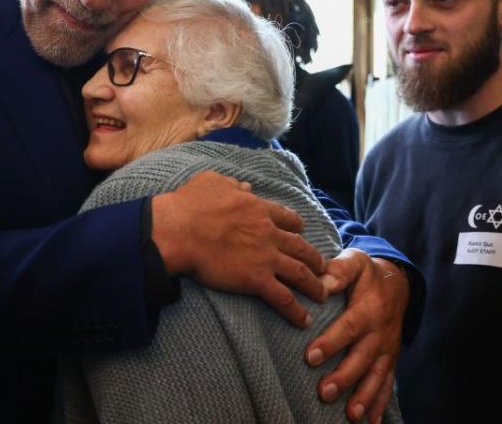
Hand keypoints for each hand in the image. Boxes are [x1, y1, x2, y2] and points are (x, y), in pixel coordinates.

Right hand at [151, 170, 326, 326]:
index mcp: (258, 209)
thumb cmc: (189, 205)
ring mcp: (265, 257)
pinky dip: (296, 310)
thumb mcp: (213, 182)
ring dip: (314, 285)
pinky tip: (304, 320)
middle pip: (301, 246)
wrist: (179, 231)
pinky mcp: (256, 279)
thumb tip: (246, 187)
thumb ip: (234, 184)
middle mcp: (268, 232)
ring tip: (322, 294)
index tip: (301, 234)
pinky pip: (283, 297)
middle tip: (321, 267)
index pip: (288, 218)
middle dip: (314, 258)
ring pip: (300, 272)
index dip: (297, 227)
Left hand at [305, 249, 408, 422]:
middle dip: (345, 377)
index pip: (349, 327)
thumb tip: (320, 282)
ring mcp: (388, 348)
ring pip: (377, 375)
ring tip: (351, 415)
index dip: (331, 342)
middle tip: (324, 392)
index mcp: (369, 308)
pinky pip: (388, 382)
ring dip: (364, 396)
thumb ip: (338, 270)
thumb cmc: (367, 274)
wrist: (398, 282)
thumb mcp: (355, 262)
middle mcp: (381, 332)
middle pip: (363, 357)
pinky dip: (380, 403)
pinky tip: (369, 422)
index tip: (311, 356)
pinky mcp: (390, 358)